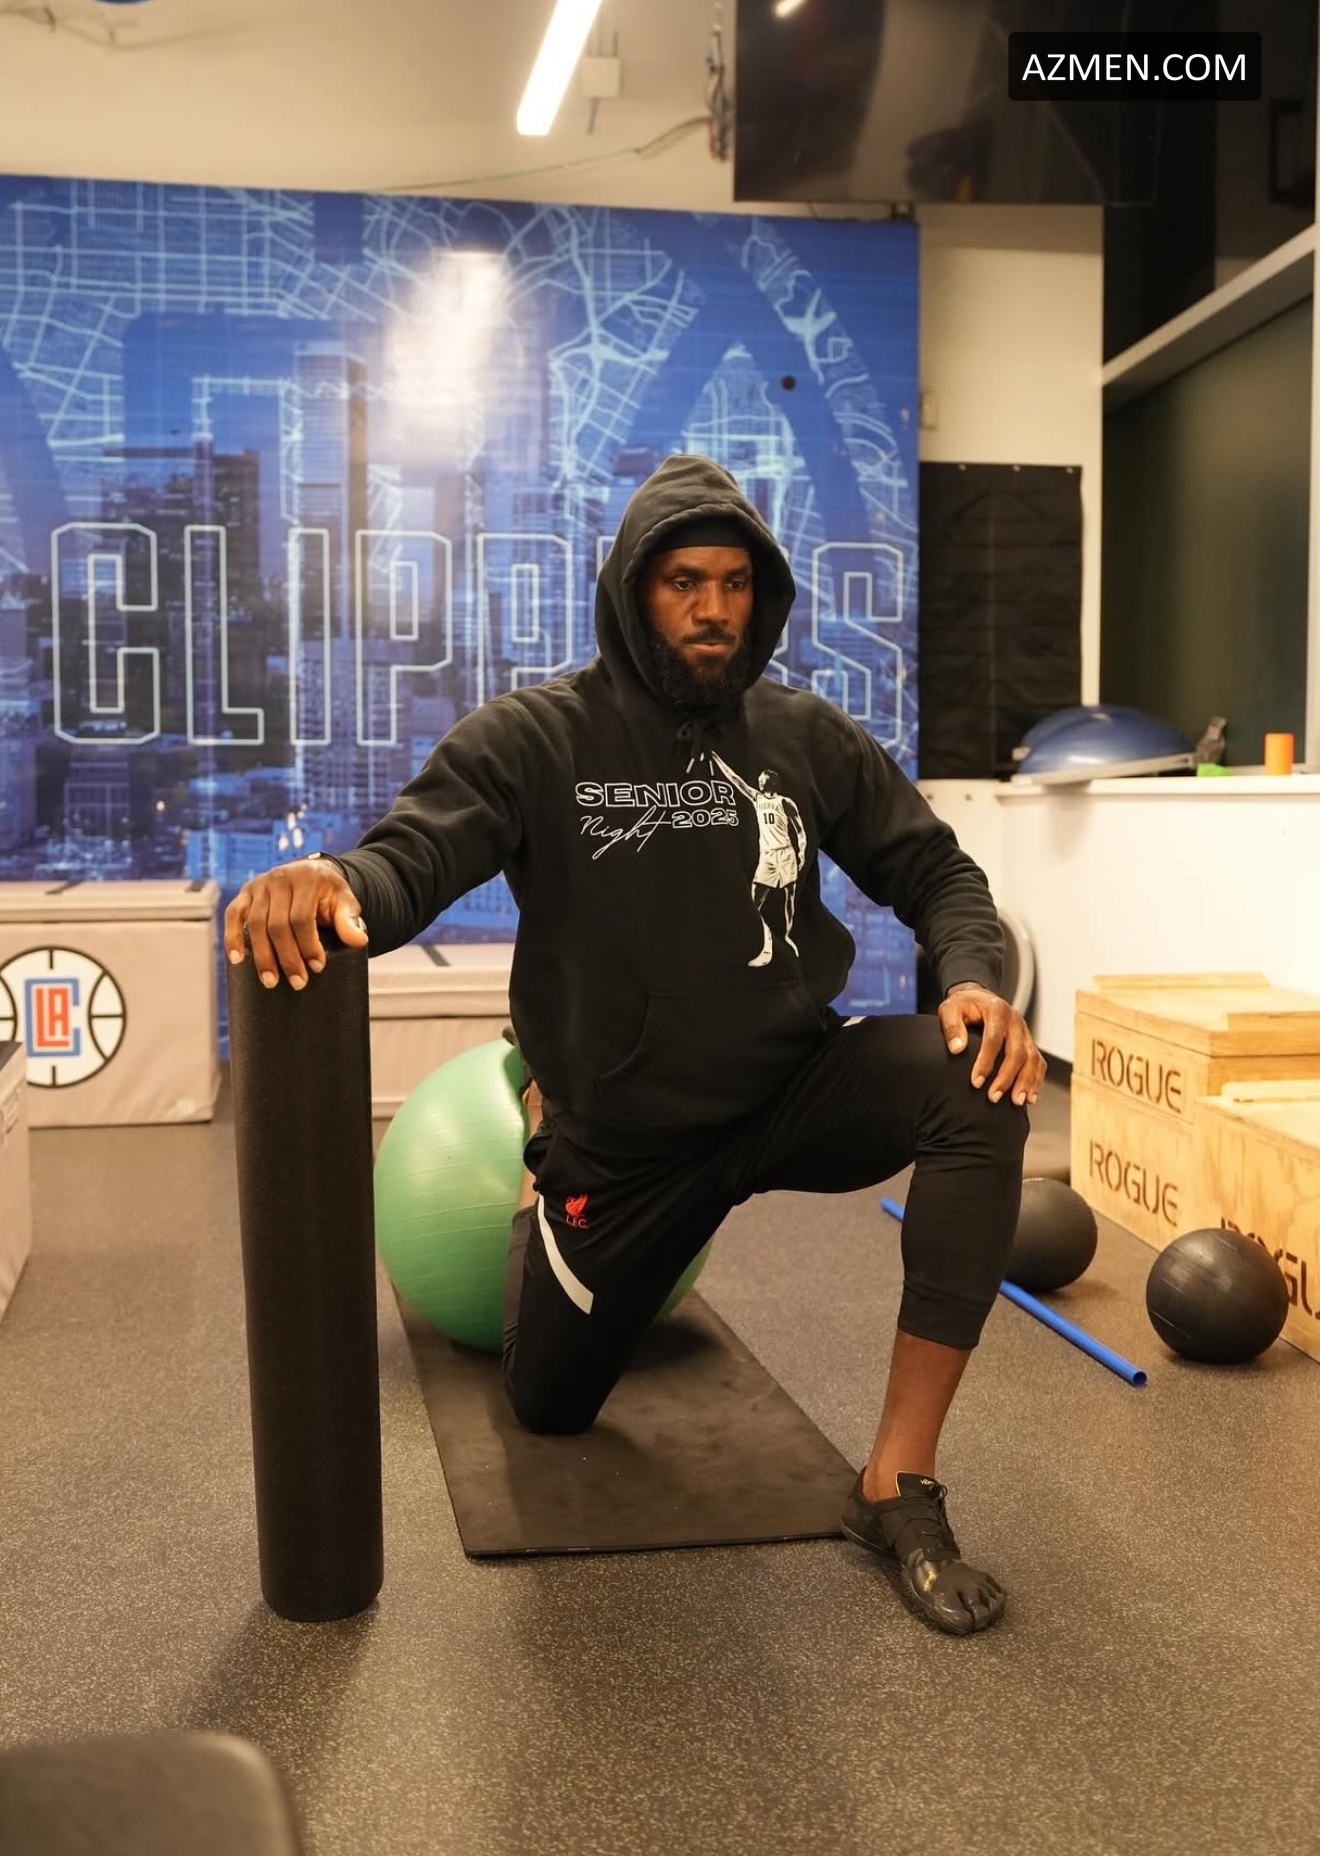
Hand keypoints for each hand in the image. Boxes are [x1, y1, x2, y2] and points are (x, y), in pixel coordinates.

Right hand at [223, 857, 367, 991]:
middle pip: (278, 924)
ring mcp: (259, 885)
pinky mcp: (245, 893)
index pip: (302, 918)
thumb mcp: (345, 901)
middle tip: (297, 983)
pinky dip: (232, 937)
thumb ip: (350, 920)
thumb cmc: (328, 893)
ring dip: (262, 956)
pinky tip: (237, 960)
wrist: (312, 873)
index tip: (317, 967)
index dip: (309, 945)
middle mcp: (279, 879)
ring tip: (271, 981)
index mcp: (306, 879)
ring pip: (255, 924)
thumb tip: (359, 941)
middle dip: (287, 957)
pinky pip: (233, 914)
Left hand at [938, 982, 1045, 1107]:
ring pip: (1032, 1059)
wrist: (977, 999)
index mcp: (997, 1010)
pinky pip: (1038, 1062)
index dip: (986, 1062)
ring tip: (1016, 1102)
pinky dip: (1036, 1080)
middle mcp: (1015, 1021)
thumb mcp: (951, 1009)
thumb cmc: (963, 1006)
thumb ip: (952, 1027)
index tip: (976, 1082)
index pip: (994, 1039)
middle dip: (1006, 1077)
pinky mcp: (1029, 1042)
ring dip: (1025, 1082)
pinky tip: (1029, 1097)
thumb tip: (957, 1049)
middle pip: (1017, 1052)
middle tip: (993, 1097)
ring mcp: (1025, 1032)